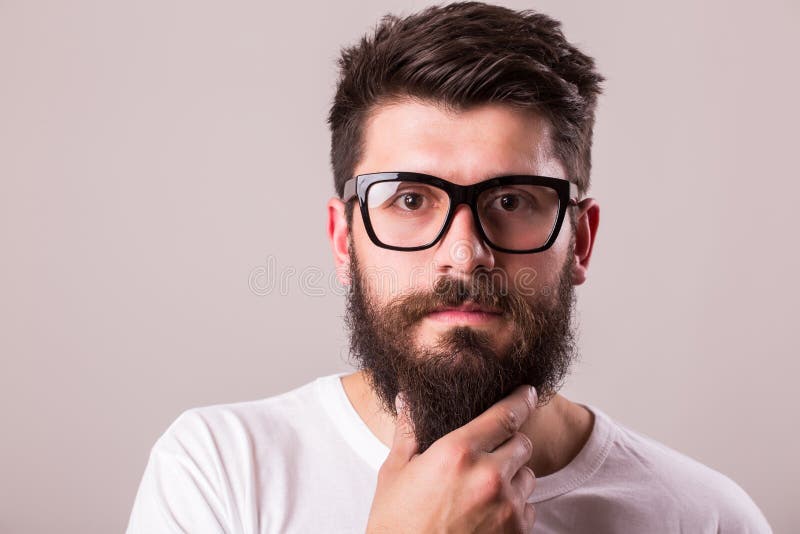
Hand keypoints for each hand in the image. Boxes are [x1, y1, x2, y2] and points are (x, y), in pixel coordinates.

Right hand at [365, 384, 538, 532]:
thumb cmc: (396, 526)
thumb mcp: (394, 473)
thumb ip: (409, 432)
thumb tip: (407, 399)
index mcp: (457, 453)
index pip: (505, 415)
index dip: (521, 399)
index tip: (529, 392)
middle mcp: (488, 477)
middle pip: (523, 444)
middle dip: (510, 444)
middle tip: (488, 455)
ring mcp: (506, 508)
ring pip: (528, 477)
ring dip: (513, 478)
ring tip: (482, 490)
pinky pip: (529, 509)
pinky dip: (515, 508)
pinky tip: (487, 514)